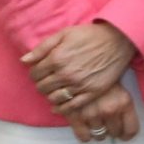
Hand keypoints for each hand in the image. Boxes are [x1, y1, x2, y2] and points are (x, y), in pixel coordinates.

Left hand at [23, 21, 137, 106]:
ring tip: (54, 90)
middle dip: (41, 84)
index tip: (40, 72)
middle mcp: (66, 74)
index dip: (34, 73)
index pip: (34, 74)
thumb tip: (24, 60)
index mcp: (57, 58)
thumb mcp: (64, 34)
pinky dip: (62, 108)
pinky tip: (58, 106)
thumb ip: (42, 48)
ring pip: (54, 98)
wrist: (119, 40)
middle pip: (42, 87)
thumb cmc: (90, 35)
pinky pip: (71, 106)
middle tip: (47, 81)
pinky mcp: (92, 92)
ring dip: (50, 95)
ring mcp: (80, 85)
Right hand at [66, 84, 139, 143]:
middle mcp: (109, 110)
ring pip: (99, 135)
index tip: (123, 135)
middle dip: (112, 131)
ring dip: (98, 132)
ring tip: (97, 125)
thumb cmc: (103, 78)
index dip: (127, 135)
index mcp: (124, 103)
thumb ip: (125, 108)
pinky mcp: (75, 115)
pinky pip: (84, 136)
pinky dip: (85, 136)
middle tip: (108, 125)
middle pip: (115, 133)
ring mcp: (92, 113)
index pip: (131, 130)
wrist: (80, 66)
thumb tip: (125, 129)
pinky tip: (86, 132)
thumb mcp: (121, 90)